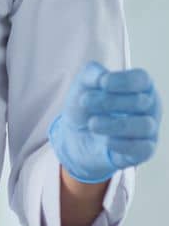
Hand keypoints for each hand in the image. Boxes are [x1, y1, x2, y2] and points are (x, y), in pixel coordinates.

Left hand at [48, 61, 161, 182]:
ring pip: (144, 125)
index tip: (102, 83)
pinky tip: (106, 141)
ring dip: (114, 124)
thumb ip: (91, 73)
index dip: (123, 81)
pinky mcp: (143, 151)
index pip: (141, 79)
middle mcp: (150, 106)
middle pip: (141, 101)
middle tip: (85, 102)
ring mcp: (149, 129)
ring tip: (92, 124)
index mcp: (140, 85)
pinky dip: (123, 144)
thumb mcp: (82, 84)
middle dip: (109, 102)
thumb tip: (102, 77)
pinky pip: (143, 148)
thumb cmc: (86, 106)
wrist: (75, 136)